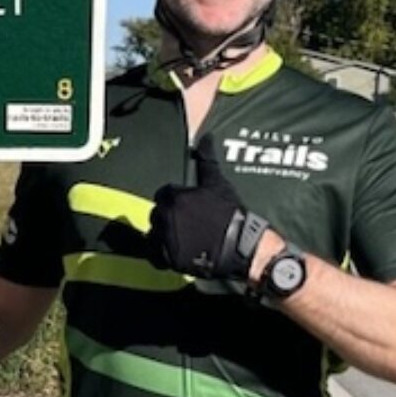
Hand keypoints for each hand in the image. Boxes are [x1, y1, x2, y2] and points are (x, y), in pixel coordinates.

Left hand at [147, 137, 268, 280]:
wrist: (240, 246)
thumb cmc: (230, 214)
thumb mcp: (218, 183)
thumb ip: (207, 160)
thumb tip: (206, 138)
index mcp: (173, 197)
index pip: (164, 194)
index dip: (177, 198)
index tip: (189, 205)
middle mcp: (164, 217)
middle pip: (158, 213)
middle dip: (170, 215)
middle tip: (189, 221)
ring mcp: (165, 239)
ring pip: (155, 232)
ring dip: (165, 233)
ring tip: (185, 236)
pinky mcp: (168, 258)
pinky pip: (155, 254)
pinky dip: (162, 252)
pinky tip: (177, 249)